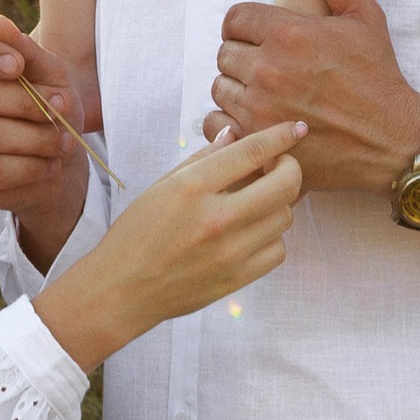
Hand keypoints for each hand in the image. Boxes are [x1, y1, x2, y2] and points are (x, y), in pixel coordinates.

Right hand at [0, 13, 89, 257]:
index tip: (17, 65)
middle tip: (63, 107)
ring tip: (65, 142)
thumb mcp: (52, 78)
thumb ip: (27, 51)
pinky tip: (50, 164)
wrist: (60, 164)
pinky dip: (30, 166)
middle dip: (27, 102)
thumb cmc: (50, 112)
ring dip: (36, 137)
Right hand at [36, 119, 307, 371]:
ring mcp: (230, 252)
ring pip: (285, 217)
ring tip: (256, 202)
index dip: (281, 136)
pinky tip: (251, 232)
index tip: (296, 129)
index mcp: (192, 187)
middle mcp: (216, 218)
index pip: (251, 152)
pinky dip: (271, 237)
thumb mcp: (162, 185)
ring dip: (277, 204)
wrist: (122, 290)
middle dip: (289, 169)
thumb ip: (203, 158)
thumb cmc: (137, 234)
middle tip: (277, 168)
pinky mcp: (237, 279)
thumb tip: (235, 134)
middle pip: (284, 184)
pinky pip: (278, 251)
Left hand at [205, 0, 419, 193]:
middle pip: (225, 53)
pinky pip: (214, 123)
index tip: (265, 39)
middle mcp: (267, 69)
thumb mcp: (363, 14)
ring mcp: (259, 109)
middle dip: (245, 57)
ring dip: (237, 89)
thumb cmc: (377, 74)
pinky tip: (256, 119)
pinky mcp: (256, 142)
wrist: (392, 139)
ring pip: (219, 87)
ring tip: (268, 94)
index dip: (248, 27)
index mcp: (288, 33)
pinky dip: (228, 123)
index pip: (234, 18)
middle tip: (273, 68)